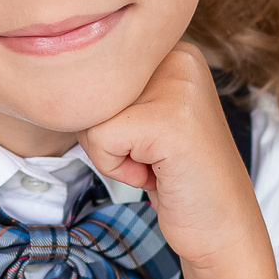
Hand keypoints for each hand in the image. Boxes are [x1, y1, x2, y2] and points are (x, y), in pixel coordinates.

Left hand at [77, 44, 278, 278]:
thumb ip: (113, 89)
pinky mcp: (169, 121)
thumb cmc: (176, 177)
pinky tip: (155, 175)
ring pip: (91, 113)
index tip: (148, 139)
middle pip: (91, 88)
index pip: (95, 69)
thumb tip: (55, 78)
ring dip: (111, 153)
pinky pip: (100, 139)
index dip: (106, 117)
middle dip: (106, 134)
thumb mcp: (144, 116)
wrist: (223, 230)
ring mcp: (179, 86)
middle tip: (151, 155)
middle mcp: (180, 56)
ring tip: (154, 164)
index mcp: (173, 48)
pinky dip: (117, 168)